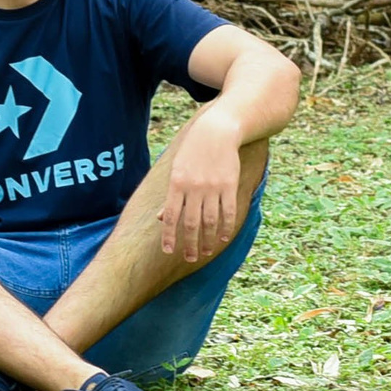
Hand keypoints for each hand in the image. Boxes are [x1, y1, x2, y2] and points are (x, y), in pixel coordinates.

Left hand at [159, 111, 245, 261]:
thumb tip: (161, 218)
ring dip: (209, 240)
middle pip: (191, 223)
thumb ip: (170, 196)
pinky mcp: (229, 185)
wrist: (216, 132)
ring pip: (210, 221)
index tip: (168, 251)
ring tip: (207, 252)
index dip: (169, 235)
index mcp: (176, 185)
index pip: (171, 216)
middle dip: (189, 244)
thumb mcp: (176, 170)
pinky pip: (228, 211)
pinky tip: (224, 237)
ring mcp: (212, 187)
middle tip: (189, 258)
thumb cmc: (193, 153)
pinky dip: (226, 226)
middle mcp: (194, 188)